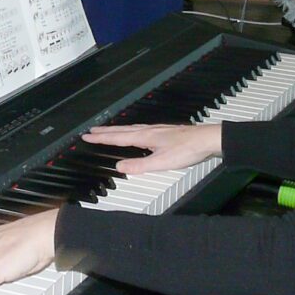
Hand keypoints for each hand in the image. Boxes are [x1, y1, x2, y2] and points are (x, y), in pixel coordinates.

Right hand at [80, 123, 223, 174]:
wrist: (207, 139)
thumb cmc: (186, 150)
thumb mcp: (161, 162)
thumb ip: (140, 165)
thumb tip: (119, 166)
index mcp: (145, 136)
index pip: (118, 138)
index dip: (101, 138)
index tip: (87, 136)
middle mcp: (148, 130)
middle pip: (122, 130)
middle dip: (105, 132)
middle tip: (91, 131)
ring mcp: (157, 130)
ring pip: (131, 128)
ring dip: (117, 130)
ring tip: (107, 131)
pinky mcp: (165, 132)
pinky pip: (140, 129)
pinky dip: (130, 131)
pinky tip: (136, 134)